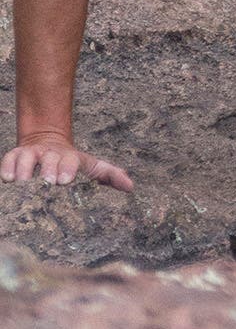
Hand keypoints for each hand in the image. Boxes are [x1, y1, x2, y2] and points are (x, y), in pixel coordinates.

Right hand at [1, 132, 133, 190]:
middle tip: (47, 182)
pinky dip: (7, 167)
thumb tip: (130, 186)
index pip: (70, 161)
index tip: (66, 181)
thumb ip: (110, 175)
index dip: (68, 169)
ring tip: (23, 183)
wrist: (47, 141)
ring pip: (26, 158)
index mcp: (69, 158)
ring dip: (25, 169)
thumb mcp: (92, 167)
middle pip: (48, 159)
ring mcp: (32, 154)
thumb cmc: (71, 163)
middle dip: (48, 169)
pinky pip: (9, 158)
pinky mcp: (16, 156)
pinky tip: (7, 179)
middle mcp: (50, 154)